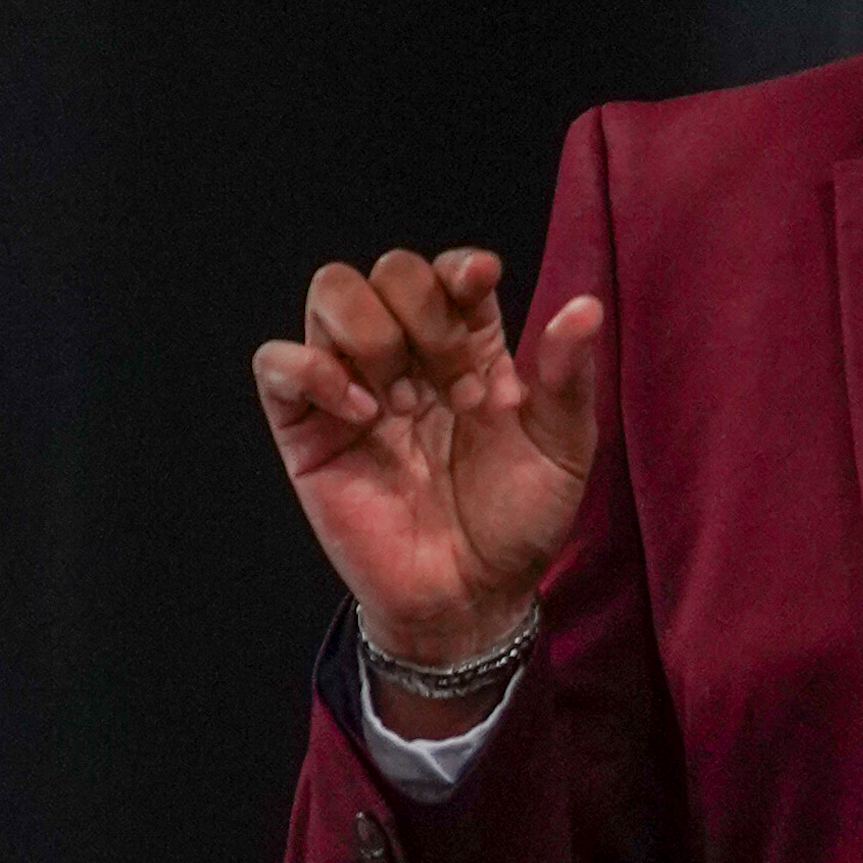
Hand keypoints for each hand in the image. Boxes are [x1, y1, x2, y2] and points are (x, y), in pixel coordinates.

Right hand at [252, 241, 612, 662]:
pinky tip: (361, 414)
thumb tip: (586, 307)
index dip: (457, 266)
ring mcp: (350, 386)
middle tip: (460, 394)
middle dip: (426, 315)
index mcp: (466, 346)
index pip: (446, 272)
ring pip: (331, 292)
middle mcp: (407, 354)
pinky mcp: (305, 430)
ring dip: (374, 334)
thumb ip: (568, 376)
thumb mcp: (563, 448)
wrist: (472, 595)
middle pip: (389, 270)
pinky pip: (276, 363)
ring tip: (407, 404)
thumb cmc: (519, 522)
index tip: (481, 282)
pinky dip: (313, 370)